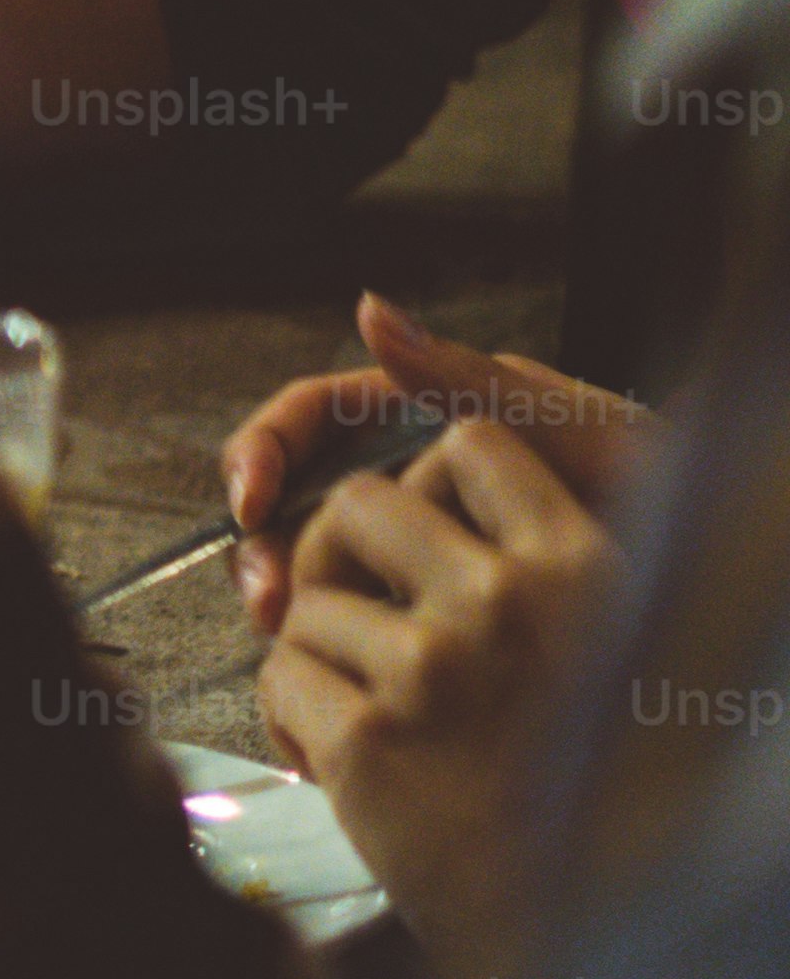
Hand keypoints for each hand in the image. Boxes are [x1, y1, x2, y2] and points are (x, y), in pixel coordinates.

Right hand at [220, 292, 644, 630]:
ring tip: (297, 637)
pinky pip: (361, 620)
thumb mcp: (579, 434)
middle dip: (265, 542)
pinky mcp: (435, 612)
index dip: (266, 451)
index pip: (318, 417)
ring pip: (316, 563)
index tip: (251, 502)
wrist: (726, 586)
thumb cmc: (680, 500)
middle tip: (273, 600)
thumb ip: (469, 379)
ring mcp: (426, 550)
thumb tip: (369, 310)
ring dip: (289, 597)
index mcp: (439, 419)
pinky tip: (345, 668)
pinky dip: (335, 641)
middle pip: (296, 496)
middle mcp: (420, 482)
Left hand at [255, 402, 615, 978]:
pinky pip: (279, 676)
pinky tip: (335, 762)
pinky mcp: (369, 734)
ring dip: (313, 657)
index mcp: (584, 566)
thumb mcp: (597, 636)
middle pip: (359, 502)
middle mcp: (511, 602)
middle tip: (350, 619)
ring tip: (360, 717)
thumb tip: (404, 484)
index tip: (410, 543)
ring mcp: (436, 666)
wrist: (567, 917)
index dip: (421, 484)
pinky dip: (289, 718)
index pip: (471, 444)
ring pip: (304, 603)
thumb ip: (525, 556)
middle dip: (334, 557)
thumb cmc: (572, 774)